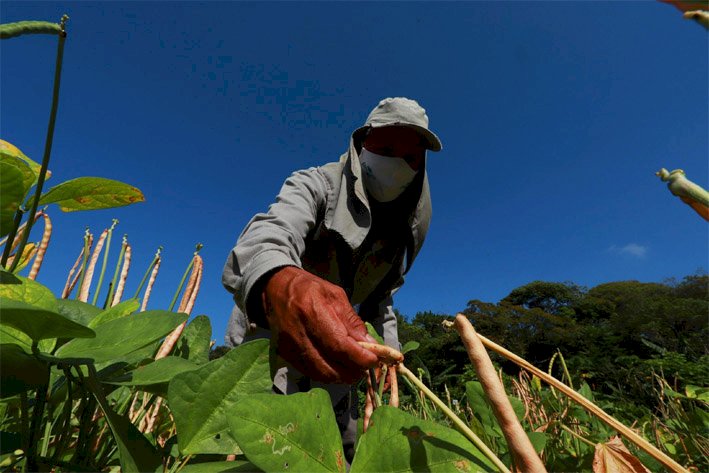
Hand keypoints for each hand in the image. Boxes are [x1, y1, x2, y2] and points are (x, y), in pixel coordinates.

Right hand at [262, 266, 379, 383]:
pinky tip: (337, 367)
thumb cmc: (308, 288)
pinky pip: (310, 372)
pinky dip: (327, 374)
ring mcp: (289, 347)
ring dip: (341, 376)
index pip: (339, 345)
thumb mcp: (335, 295)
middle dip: (353, 371)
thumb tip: (370, 344)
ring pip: (320, 374)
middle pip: (330, 366)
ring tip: (354, 369)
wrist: (274, 289)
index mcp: (313, 311)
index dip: (359, 358)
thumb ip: (352, 321)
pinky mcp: (285, 355)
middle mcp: (299, 333)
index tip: (374, 360)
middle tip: (365, 366)